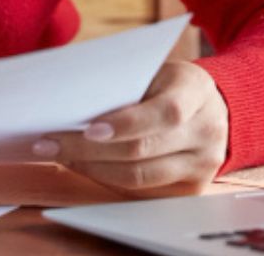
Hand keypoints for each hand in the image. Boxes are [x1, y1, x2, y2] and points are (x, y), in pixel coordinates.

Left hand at [34, 60, 228, 196]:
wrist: (214, 107)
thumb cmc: (169, 84)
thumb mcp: (155, 72)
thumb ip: (123, 85)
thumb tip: (69, 103)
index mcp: (196, 91)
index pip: (164, 113)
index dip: (125, 123)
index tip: (87, 129)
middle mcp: (206, 131)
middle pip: (143, 150)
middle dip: (89, 150)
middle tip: (49, 144)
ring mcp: (202, 164)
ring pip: (139, 177)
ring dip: (92, 168)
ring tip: (59, 156)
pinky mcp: (191, 188)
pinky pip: (142, 191)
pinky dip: (107, 179)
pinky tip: (83, 167)